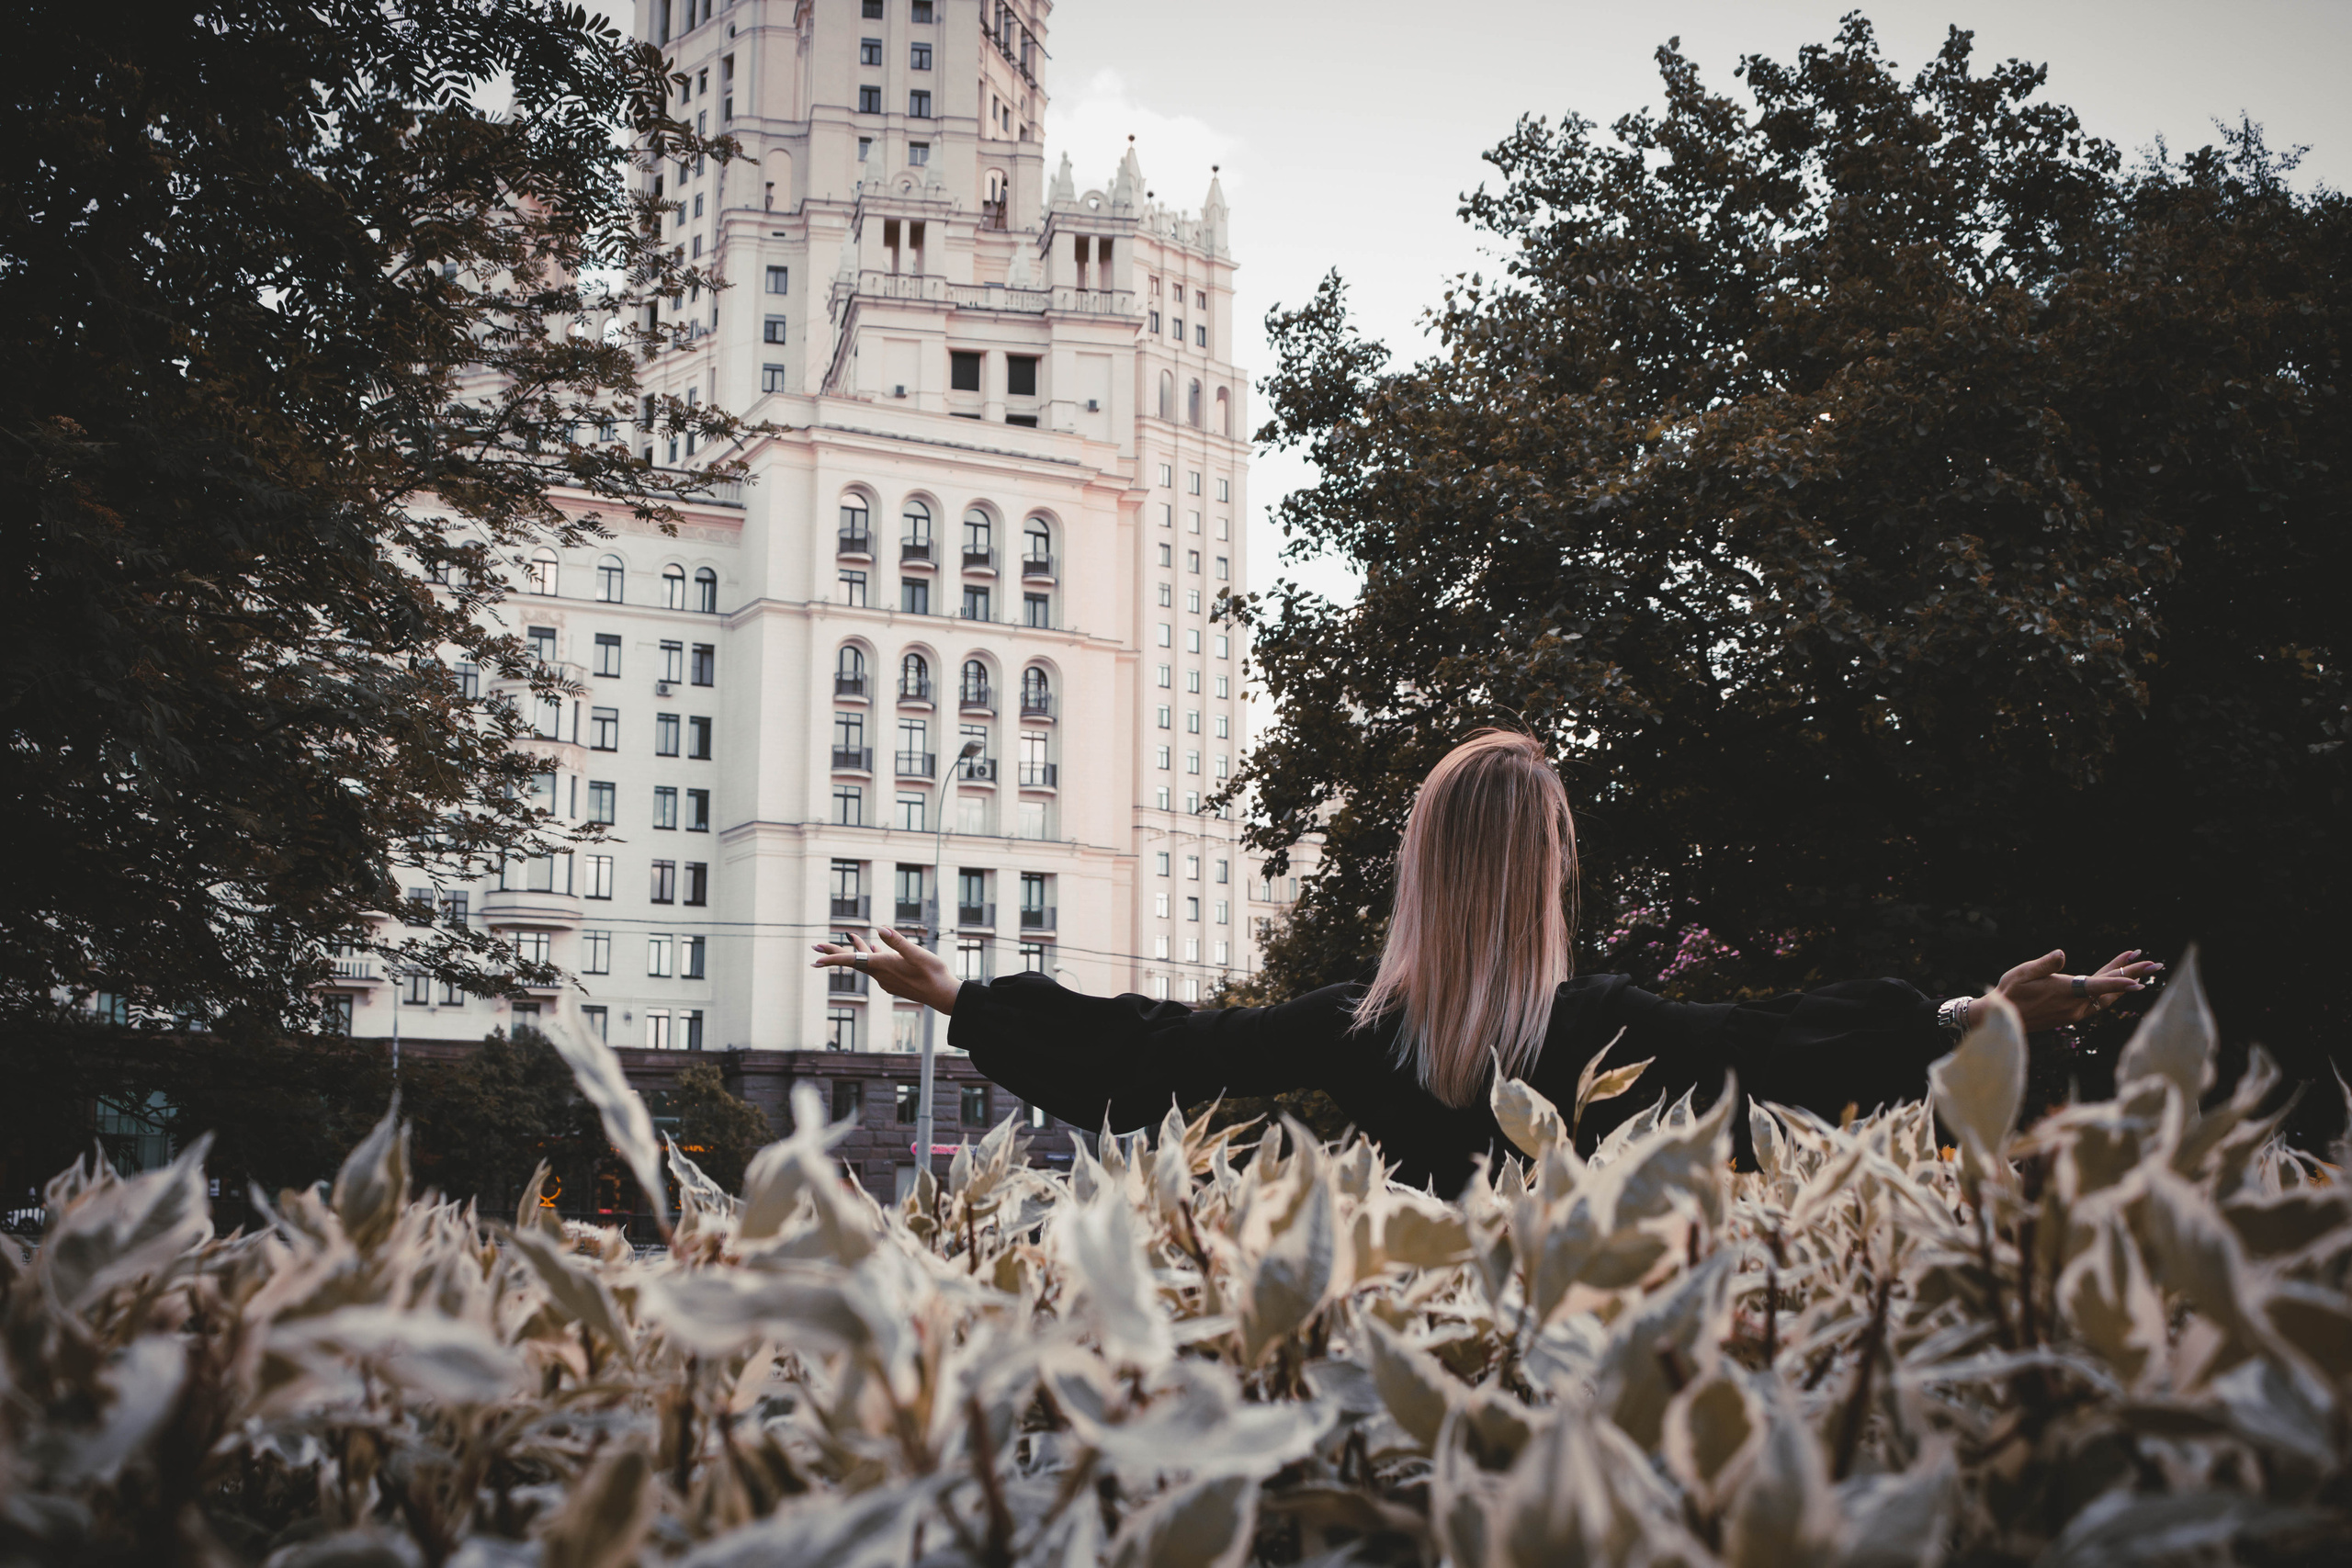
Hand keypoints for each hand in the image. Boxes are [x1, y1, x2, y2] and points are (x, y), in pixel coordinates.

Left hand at [811, 928, 960, 1014]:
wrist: (943, 996)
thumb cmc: (933, 974)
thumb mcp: (917, 954)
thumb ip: (897, 942)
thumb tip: (880, 929)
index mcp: (883, 966)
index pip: (852, 960)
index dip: (832, 957)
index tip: (815, 957)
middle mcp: (881, 975)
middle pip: (853, 961)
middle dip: (834, 953)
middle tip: (815, 947)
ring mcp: (887, 980)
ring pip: (865, 963)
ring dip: (855, 951)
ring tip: (848, 939)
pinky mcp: (894, 981)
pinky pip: (876, 967)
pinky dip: (870, 956)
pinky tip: (874, 949)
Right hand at [1994, 948, 2162, 1032]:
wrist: (2004, 1018)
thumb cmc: (2010, 992)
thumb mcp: (2022, 973)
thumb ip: (2044, 964)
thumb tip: (2061, 953)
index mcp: (2065, 992)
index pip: (2098, 986)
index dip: (2119, 981)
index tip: (2141, 981)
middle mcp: (2075, 1006)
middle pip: (2111, 990)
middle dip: (2134, 974)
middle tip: (2156, 964)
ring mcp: (2075, 1012)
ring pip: (2107, 996)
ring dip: (2125, 980)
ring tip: (2140, 965)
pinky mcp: (2072, 1014)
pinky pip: (2099, 1000)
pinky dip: (2112, 988)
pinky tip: (2116, 980)